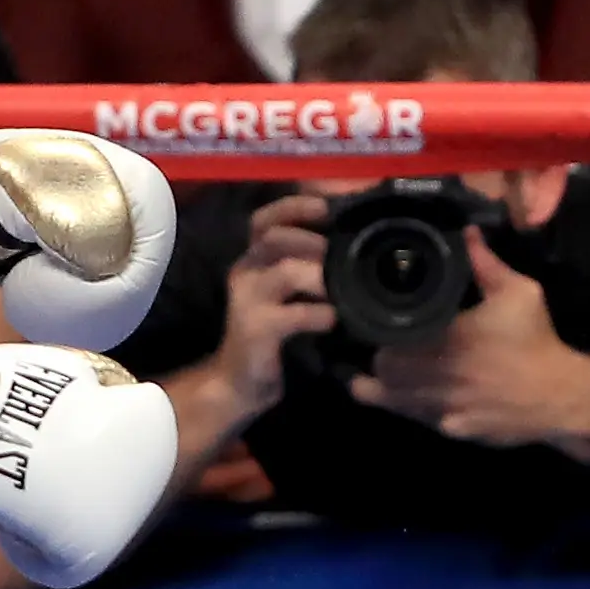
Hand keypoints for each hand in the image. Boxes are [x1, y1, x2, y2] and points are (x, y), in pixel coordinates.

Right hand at [217, 194, 334, 417]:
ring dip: (320, 274)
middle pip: (272, 235)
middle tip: (340, 250)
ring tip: (341, 287)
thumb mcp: (287, 293)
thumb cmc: (272, 332)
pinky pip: (292, 315)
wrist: (240, 382)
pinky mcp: (255, 330)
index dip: (294, 206)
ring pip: (284, 271)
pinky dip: (318, 314)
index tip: (326, 206)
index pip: (266, 218)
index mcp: (254, 258)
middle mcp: (245, 271)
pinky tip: (333, 320)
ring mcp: (247, 300)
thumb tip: (349, 242)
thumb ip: (306, 266)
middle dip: (311, 237)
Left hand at [353, 231, 589, 451]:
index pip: (391, 340)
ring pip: (393, 401)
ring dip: (384, 387)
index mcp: (449, 339)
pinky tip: (408, 398)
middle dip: (380, 359)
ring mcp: (445, 407)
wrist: (562, 396)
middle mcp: (440, 375)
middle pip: (384, 372)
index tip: (380, 322)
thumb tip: (466, 231)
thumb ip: (485, 263)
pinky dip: (409, 408)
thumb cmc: (536, 341)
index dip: (380, 333)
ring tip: (373, 376)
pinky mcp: (453, 429)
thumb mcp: (518, 293)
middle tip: (383, 345)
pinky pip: (418, 419)